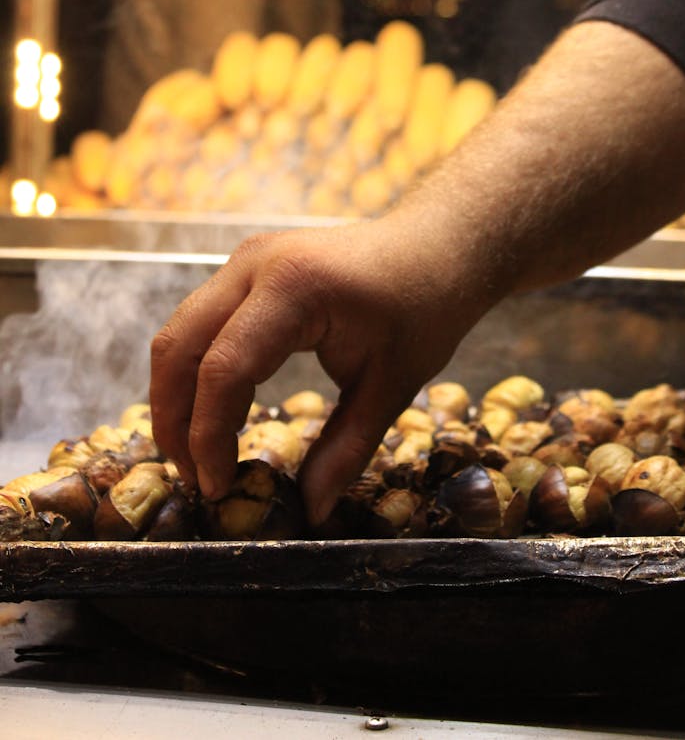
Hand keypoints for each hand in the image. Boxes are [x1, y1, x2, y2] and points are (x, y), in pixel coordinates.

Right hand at [149, 217, 472, 525]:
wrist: (436, 246)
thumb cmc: (424, 307)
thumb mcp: (392, 386)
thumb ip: (346, 450)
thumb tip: (311, 512)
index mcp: (294, 288)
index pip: (224, 369)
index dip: (209, 436)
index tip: (219, 487)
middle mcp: (254, 265)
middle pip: (179, 347)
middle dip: (174, 419)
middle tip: (195, 477)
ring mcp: (246, 260)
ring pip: (180, 332)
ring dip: (176, 395)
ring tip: (197, 453)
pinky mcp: (246, 267)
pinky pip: (201, 321)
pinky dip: (195, 370)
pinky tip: (215, 413)